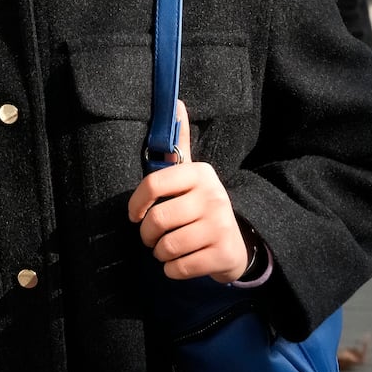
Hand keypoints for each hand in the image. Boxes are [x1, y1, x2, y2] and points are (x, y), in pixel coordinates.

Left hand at [128, 99, 248, 282]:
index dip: (136, 203)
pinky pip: (180, 267)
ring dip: (159, 253)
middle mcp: (214, 196)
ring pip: (167, 246)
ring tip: (166, 249)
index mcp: (201, 173)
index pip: (154, 183)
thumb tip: (176, 101)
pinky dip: (172, 270)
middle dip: (146, 235)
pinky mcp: (224, 254)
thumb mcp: (192, 175)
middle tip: (151, 237)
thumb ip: (180, 144)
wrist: (237, 244)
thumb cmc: (202, 206)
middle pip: (157, 220)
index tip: (134, 215)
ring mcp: (221, 225)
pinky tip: (180, 263)